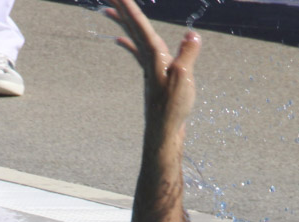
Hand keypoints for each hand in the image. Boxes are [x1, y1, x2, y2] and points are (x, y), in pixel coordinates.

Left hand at [103, 0, 201, 136]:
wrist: (164, 133)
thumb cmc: (172, 108)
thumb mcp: (184, 79)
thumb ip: (188, 55)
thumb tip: (192, 35)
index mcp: (155, 55)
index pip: (139, 25)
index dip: (128, 7)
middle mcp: (148, 58)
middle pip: (131, 27)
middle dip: (121, 9)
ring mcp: (149, 67)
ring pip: (132, 38)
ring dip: (121, 22)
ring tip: (106, 9)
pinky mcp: (152, 76)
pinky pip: (137, 53)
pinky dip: (128, 43)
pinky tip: (118, 39)